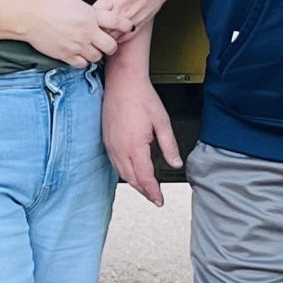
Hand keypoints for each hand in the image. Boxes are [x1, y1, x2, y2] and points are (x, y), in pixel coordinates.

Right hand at [24, 0, 121, 66]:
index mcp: (91, 16)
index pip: (117, 22)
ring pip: (97, 57)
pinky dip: (82, 61)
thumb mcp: (76, 2)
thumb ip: (91, 12)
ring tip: (90, 48)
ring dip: (96, 54)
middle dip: (110, 46)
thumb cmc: (52, 7)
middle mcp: (87, 32)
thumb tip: (101, 16)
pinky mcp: (67, 56)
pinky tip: (79, 54)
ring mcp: (77, 46)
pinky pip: (82, 64)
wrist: (32, 18)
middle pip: (111, 46)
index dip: (126, 26)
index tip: (129, 28)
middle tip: (106, 44)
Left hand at [83, 0, 182, 36]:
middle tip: (88, 27)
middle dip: (93, 30)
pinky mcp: (141, 24)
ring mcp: (132, 19)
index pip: (92, 15)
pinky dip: (116, 38)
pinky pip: (124, 38)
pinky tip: (113, 32)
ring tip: (99, 31)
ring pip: (112, 37)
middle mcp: (121, 10)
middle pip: (100, 29)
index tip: (83, 15)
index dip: (85, 17)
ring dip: (104, 36)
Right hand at [103, 68, 182, 204]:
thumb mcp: (162, 122)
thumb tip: (175, 163)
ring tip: (144, 189)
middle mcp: (120, 148)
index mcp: (135, 146)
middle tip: (154, 198)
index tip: (160, 200)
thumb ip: (169, 146)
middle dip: (144, 191)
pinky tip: (129, 172)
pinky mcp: (106, 139)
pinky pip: (114, 163)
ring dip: (133, 183)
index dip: (153, 192)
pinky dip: (123, 173)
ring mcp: (111, 145)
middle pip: (132, 179)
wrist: (122, 82)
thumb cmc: (141, 97)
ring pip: (121, 173)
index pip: (145, 177)